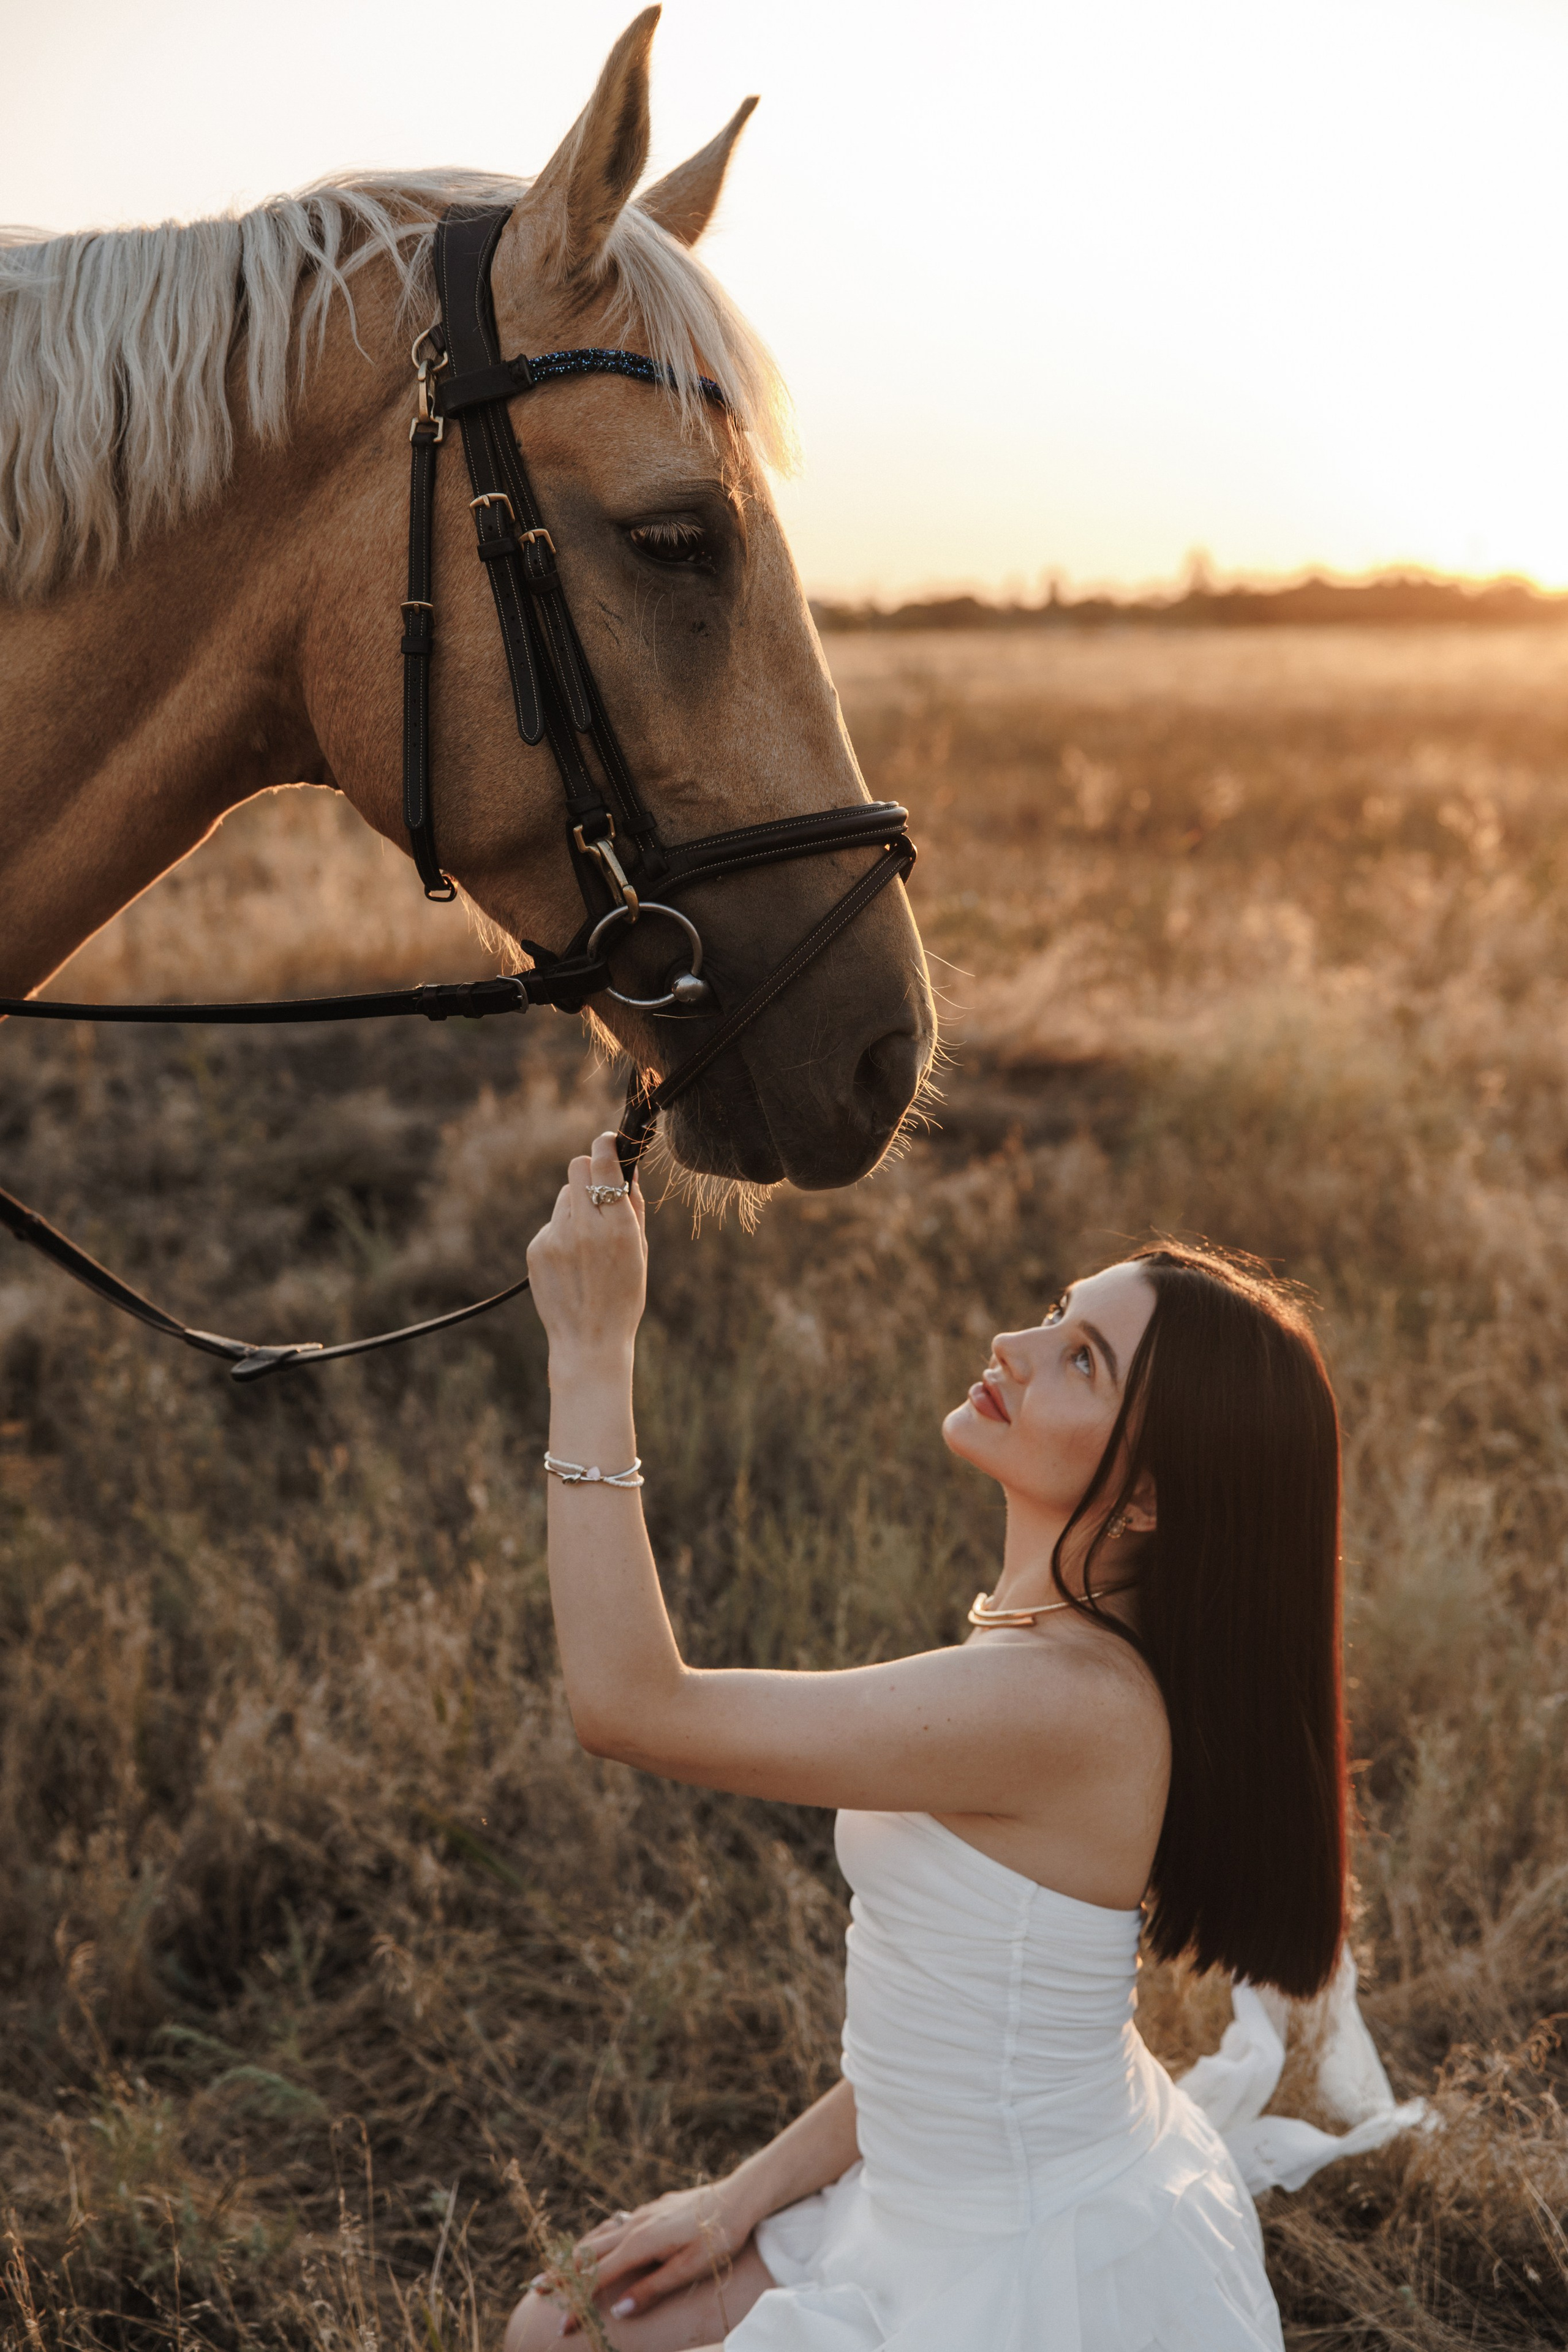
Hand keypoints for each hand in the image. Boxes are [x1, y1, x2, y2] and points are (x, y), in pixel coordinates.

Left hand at [525, 1132, 647, 1366]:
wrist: (589, 1341)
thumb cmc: (623, 1297)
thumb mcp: (640, 1253)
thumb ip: (633, 1210)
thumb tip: (626, 1174)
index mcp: (618, 1228)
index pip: (605, 1166)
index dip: (606, 1146)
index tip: (608, 1141)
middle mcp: (584, 1228)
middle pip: (577, 1167)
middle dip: (589, 1171)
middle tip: (598, 1190)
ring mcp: (556, 1238)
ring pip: (564, 1196)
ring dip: (576, 1206)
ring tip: (587, 1241)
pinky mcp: (537, 1249)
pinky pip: (552, 1223)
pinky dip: (563, 1232)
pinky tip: (571, 1261)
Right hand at [551, 2178, 758, 2331]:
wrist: (740, 2195)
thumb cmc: (719, 2237)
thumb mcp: (689, 2268)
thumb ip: (653, 2289)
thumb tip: (620, 2311)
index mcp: (642, 2243)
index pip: (600, 2278)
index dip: (579, 2302)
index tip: (561, 2324)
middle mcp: (636, 2225)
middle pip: (589, 2253)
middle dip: (561, 2273)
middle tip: (534, 2289)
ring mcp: (643, 2213)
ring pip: (600, 2236)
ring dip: (574, 2254)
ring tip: (554, 2268)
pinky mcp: (653, 2208)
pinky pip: (615, 2225)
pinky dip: (596, 2237)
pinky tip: (595, 2242)